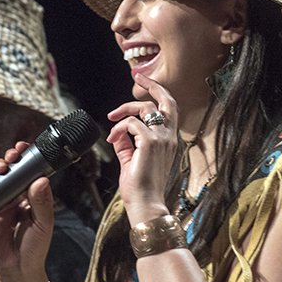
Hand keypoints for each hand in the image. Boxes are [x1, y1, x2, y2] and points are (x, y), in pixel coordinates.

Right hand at [0, 142, 54, 281]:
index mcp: (35, 197)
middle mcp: (20, 197)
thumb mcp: (43, 224)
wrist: (16, 269)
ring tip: (0, 168)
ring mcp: (4, 203)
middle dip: (11, 160)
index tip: (25, 149)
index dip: (28, 159)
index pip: (32, 172)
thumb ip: (42, 203)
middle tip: (12, 156)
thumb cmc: (35, 248)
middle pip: (14, 171)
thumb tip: (42, 180)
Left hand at [106, 73, 178, 224]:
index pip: (169, 110)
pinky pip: (131, 124)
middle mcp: (169, 137)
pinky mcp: (150, 143)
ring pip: (144, 108)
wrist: (146, 204)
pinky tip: (113, 139)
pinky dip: (119, 128)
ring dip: (124, 111)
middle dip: (152, 85)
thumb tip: (118, 134)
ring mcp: (162, 139)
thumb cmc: (142, 187)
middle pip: (166, 100)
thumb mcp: (132, 161)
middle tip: (139, 76)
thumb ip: (127, 145)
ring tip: (112, 120)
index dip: (157, 93)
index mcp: (168, 141)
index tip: (144, 82)